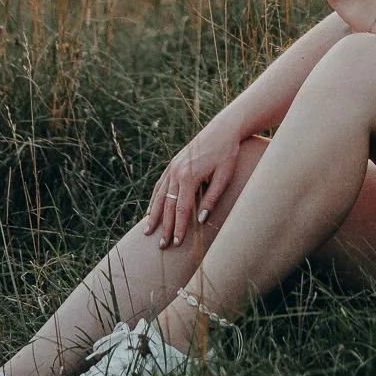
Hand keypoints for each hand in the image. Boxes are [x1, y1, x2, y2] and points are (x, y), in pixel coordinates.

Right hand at [143, 114, 244, 249]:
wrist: (222, 130)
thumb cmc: (227, 154)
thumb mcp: (223, 177)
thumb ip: (211, 199)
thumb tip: (201, 220)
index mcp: (189, 176)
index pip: (182, 209)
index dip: (179, 227)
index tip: (177, 243)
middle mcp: (176, 172)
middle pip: (168, 205)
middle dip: (165, 227)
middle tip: (162, 245)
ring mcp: (172, 167)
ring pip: (160, 196)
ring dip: (154, 215)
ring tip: (149, 232)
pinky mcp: (173, 164)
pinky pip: (160, 185)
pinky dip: (155, 199)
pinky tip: (151, 211)